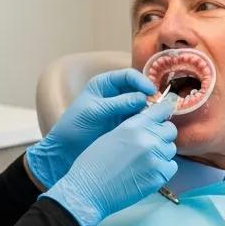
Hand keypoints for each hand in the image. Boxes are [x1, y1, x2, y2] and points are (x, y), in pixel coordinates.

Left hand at [26, 68, 156, 187]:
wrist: (66, 149)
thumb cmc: (74, 126)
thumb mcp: (95, 111)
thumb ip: (118, 104)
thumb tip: (143, 98)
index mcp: (104, 84)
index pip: (128, 76)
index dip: (141, 81)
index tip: (151, 92)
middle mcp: (114, 94)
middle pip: (138, 89)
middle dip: (149, 96)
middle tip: (159, 107)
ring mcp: (120, 110)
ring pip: (142, 104)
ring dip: (150, 109)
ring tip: (157, 118)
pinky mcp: (124, 124)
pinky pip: (139, 119)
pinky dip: (146, 121)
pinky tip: (151, 126)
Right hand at [42, 94, 178, 225]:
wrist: (88, 190)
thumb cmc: (93, 164)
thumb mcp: (110, 136)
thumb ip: (133, 129)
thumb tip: (149, 126)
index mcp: (133, 126)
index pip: (161, 110)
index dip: (163, 113)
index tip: (163, 117)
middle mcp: (147, 139)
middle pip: (170, 130)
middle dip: (162, 135)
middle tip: (150, 144)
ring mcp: (155, 158)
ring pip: (170, 149)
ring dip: (161, 153)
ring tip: (144, 162)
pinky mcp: (159, 176)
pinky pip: (171, 167)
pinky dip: (163, 169)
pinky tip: (147, 173)